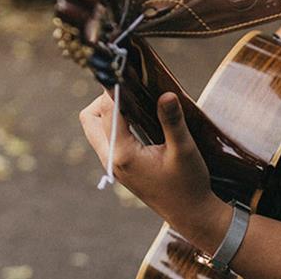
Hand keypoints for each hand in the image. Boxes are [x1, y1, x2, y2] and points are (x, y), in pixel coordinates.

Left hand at [78, 91, 229, 249]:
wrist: (190, 214)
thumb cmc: (189, 184)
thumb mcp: (184, 150)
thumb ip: (172, 121)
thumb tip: (165, 93)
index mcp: (123, 154)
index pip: (109, 110)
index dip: (116, 87)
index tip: (126, 68)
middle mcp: (111, 159)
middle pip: (90, 118)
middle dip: (105, 98)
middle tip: (132, 87)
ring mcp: (113, 164)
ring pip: (95, 127)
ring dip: (109, 110)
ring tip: (136, 98)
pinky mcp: (120, 166)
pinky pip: (107, 136)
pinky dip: (116, 121)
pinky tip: (139, 115)